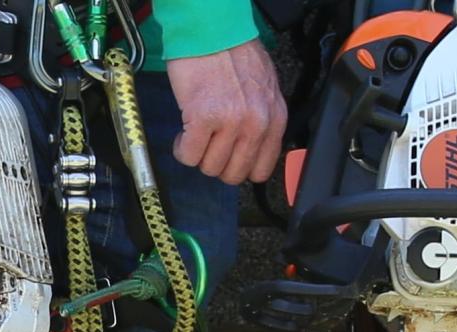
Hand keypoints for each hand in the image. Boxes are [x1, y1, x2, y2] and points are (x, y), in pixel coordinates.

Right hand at [164, 39, 283, 186]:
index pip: (261, 170)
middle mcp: (256, 124)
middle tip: (209, 146)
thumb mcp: (264, 90)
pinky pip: (188, 155)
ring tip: (196, 133)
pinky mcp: (203, 119)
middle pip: (232, 174)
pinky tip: (184, 132)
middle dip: (216, 164)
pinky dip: (181, 148)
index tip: (229, 158)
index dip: (240, 168)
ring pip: (209, 167)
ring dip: (198, 155)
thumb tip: (250, 147)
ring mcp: (230, 123)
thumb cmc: (233, 54)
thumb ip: (263, 120)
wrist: (211, 32)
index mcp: (274, 118)